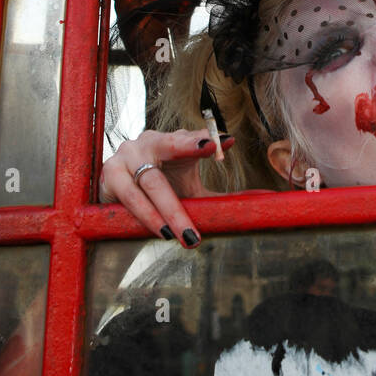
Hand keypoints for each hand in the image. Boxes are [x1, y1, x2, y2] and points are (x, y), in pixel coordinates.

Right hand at [98, 128, 234, 246]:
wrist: (119, 191)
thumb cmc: (162, 185)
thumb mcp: (191, 189)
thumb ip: (221, 194)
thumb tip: (268, 198)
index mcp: (168, 142)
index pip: (185, 139)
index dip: (199, 142)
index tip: (220, 144)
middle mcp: (145, 144)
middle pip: (163, 170)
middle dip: (178, 205)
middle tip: (194, 230)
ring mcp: (122, 159)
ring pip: (145, 186)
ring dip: (161, 214)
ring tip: (180, 236)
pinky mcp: (107, 177)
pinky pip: (125, 198)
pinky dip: (141, 215)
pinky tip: (156, 229)